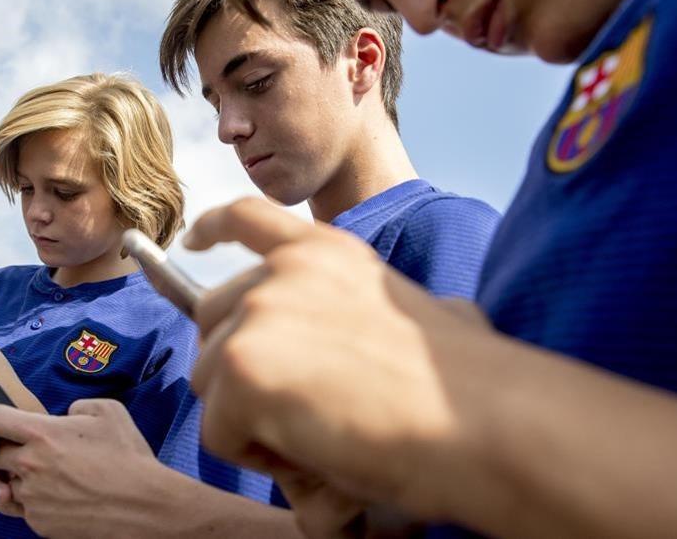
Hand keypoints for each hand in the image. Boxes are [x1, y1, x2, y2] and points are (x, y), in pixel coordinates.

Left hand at [0, 399, 162, 536]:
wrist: (142, 507)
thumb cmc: (128, 458)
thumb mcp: (108, 411)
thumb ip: (77, 406)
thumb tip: (66, 415)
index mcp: (42, 434)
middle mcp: (29, 465)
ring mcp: (31, 497)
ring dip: (0, 476)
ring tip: (10, 473)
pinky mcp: (38, 523)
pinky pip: (17, 508)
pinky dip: (22, 500)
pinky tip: (39, 494)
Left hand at [184, 198, 498, 520]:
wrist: (483, 419)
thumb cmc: (469, 387)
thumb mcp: (423, 313)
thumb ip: (368, 311)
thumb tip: (377, 338)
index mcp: (329, 254)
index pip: (250, 218)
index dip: (215, 226)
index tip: (193, 237)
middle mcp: (285, 271)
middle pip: (212, 318)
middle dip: (240, 372)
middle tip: (305, 412)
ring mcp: (258, 312)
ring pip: (211, 381)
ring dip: (255, 422)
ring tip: (325, 435)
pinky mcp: (242, 365)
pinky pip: (219, 432)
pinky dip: (261, 458)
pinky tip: (317, 450)